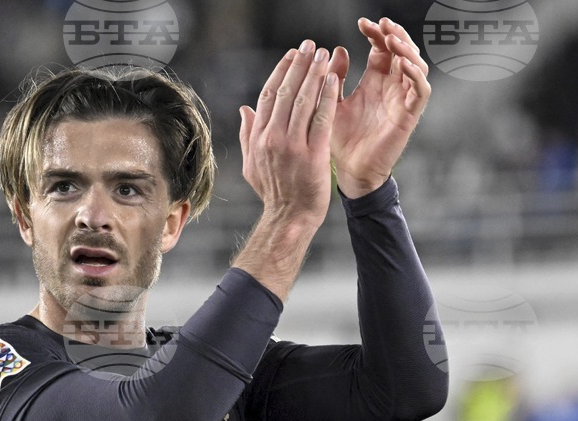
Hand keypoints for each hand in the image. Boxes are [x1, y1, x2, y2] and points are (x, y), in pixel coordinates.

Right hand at [232, 41, 340, 300]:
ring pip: (302, 101)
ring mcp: (292, 147)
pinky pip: (320, 119)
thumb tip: (245, 109)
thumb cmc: (274, 193)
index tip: (292, 55)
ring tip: (324, 55)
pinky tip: (333, 79)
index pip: (267, 96)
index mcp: (258, 139)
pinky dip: (326, 96)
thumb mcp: (253, 165)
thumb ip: (248, 135)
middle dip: (299, 65)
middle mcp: (272, 139)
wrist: (289, 218)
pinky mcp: (312, 155)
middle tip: (310, 45)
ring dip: (314, 74)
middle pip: (285, 93)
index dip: (280, 72)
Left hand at [327, 17, 430, 197]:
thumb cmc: (341, 141)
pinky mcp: (409, 115)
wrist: (350, 172)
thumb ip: (334, 78)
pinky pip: (420, 90)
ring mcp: (402, 99)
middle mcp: (391, 87)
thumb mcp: (332, 104)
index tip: (362, 23)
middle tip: (382, 24)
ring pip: (416, 65)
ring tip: (392, 39)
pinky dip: (416, 74)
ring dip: (406, 50)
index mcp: (374, 81)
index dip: (376, 33)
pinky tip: (403, 64)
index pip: (381, 48)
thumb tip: (334, 50)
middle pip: (402, 51)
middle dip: (394, 34)